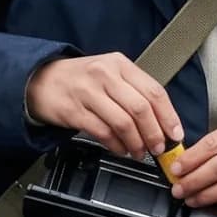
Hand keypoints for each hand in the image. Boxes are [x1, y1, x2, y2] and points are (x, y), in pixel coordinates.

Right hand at [25, 52, 183, 159]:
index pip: (154, 91)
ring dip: (136, 143)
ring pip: (123, 123)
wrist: (41, 80)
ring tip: (139, 152)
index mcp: (120, 64)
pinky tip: (120, 149)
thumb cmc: (81, 80)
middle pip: (140, 108)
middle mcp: (105, 75)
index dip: (168, 116)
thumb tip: (162, 121)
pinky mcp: (74, 111)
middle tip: (158, 148)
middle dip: (154, 134)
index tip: (175, 134)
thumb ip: (134, 92)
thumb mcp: (110, 74)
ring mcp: (88, 92)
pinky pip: (103, 132)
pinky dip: (116, 145)